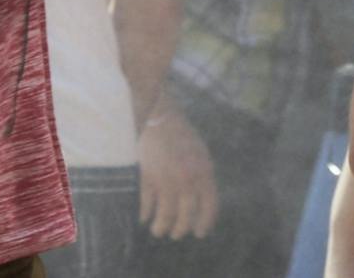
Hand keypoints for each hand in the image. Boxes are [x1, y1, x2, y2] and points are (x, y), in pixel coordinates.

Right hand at [138, 101, 219, 239]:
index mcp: (204, 171)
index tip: (199, 233)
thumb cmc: (180, 136)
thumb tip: (202, 203)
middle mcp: (188, 179)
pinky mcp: (148, 178)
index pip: (210, 206)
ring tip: (158, 231)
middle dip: (180, 230)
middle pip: (186, 216)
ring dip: (161, 228)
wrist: (159, 117)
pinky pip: (147, 206)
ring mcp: (167, 179)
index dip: (205, 223)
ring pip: (165, 217)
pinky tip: (143, 218)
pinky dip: (144, 215)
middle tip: (176, 235)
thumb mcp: (200, 154)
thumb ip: (202, 176)